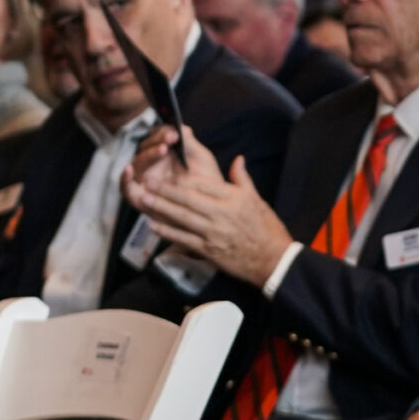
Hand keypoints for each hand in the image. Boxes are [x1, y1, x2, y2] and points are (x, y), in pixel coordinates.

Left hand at [124, 130, 292, 285]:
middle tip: (147, 181)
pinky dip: (167, 232)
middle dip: (165, 190)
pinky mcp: (209, 250)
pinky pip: (184, 239)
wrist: (274, 260)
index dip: (182, 177)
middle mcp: (222, 214)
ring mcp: (214, 233)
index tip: (168, 172)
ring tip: (144, 199)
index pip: (203, 183)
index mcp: (234, 198)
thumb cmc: (267, 228)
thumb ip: (242, 179)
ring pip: (182, 217)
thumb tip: (237, 159)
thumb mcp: (257, 199)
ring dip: (161, 208)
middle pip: (188, 198)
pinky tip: (153, 225)